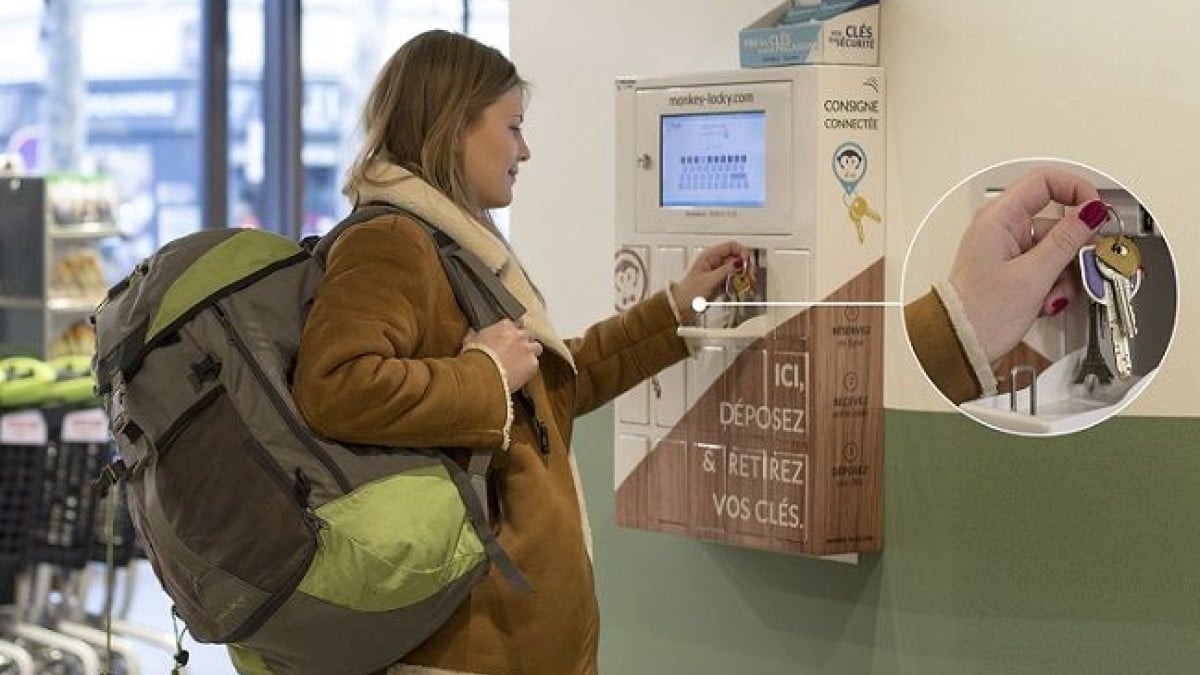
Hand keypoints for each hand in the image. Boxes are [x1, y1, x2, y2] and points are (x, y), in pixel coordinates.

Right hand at [465, 318, 540, 391]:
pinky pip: (535, 364)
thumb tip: (472, 331)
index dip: (513, 331)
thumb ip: (474, 334)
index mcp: (505, 326)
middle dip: (524, 341)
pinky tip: (522, 374)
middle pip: (529, 334)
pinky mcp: (532, 364)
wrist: (481, 375)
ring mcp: (528, 349)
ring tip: (522, 362)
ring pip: (536, 347)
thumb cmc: (474, 358)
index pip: (515, 322)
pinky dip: (529, 368)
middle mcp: (519, 335)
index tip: (510, 337)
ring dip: (531, 353)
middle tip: (517, 351)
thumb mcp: (469, 341)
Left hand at [671, 240, 751, 319]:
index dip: (742, 251)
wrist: (682, 306)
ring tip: (750, 284)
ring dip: (745, 276)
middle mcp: (716, 261)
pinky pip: (735, 280)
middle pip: (737, 257)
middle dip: (746, 266)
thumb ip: (725, 271)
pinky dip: (741, 284)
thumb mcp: (709, 280)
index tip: (747, 262)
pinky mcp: (721, 282)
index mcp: (710, 255)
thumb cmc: (689, 292)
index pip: (731, 246)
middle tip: (751, 275)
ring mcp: (719, 272)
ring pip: (738, 269)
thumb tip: (738, 263)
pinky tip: (744, 290)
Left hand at [948, 168, 1106, 363]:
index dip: (1076, 190)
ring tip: (1053, 294)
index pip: (1045, 181)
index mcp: (998, 218)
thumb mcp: (1033, 275)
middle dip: (1074, 247)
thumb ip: (1067, 240)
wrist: (961, 346)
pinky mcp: (1014, 270)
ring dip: (1064, 273)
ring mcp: (1008, 250)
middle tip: (1083, 266)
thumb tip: (1092, 211)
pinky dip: (1054, 284)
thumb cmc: (980, 314)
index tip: (1097, 212)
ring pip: (1056, 248)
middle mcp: (1002, 228)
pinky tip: (1046, 301)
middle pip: (1056, 220)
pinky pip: (1047, 267)